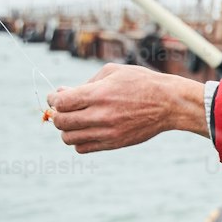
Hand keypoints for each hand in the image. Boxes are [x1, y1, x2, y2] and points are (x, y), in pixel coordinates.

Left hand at [47, 64, 209, 152]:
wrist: (168, 104)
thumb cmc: (141, 83)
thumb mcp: (113, 72)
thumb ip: (86, 83)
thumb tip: (62, 93)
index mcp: (98, 94)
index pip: (60, 103)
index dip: (53, 100)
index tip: (56, 97)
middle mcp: (100, 115)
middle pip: (61, 122)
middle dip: (58, 114)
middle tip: (65, 109)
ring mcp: (107, 132)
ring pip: (69, 138)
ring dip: (67, 130)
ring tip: (76, 121)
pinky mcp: (113, 143)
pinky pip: (83, 149)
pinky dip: (78, 141)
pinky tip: (86, 130)